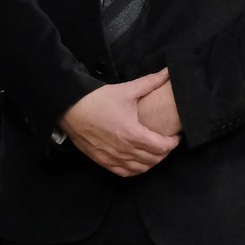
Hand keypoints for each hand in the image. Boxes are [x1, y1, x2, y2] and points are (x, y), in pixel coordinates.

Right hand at [59, 70, 180, 177]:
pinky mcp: (102, 160)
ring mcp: (113, 157)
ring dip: (151, 162)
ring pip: (141, 168)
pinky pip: (125, 172)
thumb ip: (150, 83)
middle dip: (164, 152)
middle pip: (154, 159)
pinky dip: (135, 169)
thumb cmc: (98, 99)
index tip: (175, 136)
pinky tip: (137, 162)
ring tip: (153, 152)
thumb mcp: (126, 90)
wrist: (70, 107)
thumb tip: (168, 72)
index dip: (173, 143)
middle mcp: (124, 149)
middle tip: (165, 142)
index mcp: (133, 133)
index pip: (162, 147)